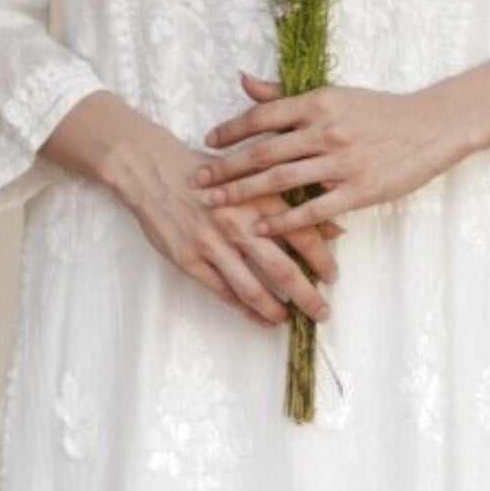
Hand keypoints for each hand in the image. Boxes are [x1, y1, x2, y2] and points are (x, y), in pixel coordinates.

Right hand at [115, 110, 342, 330]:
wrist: (153, 169)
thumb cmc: (209, 173)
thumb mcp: (254, 175)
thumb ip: (294, 199)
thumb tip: (336, 226)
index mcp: (259, 198)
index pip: (302, 235)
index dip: (322, 260)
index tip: (332, 277)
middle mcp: (239, 223)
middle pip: (282, 269)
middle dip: (307, 296)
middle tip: (322, 312)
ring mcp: (212, 244)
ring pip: (252, 288)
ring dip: (275, 310)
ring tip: (289, 320)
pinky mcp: (189, 260)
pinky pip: (223, 293)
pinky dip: (245, 310)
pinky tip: (260, 319)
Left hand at [190, 70, 463, 233]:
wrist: (431, 127)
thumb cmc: (379, 111)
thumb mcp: (334, 94)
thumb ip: (286, 94)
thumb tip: (243, 82)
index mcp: (318, 103)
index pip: (263, 116)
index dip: (231, 130)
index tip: (207, 143)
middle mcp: (326, 130)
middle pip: (263, 151)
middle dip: (226, 168)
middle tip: (197, 181)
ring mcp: (342, 162)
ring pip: (282, 180)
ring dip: (244, 194)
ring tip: (216, 205)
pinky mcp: (359, 190)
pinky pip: (313, 209)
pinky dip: (284, 221)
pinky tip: (260, 230)